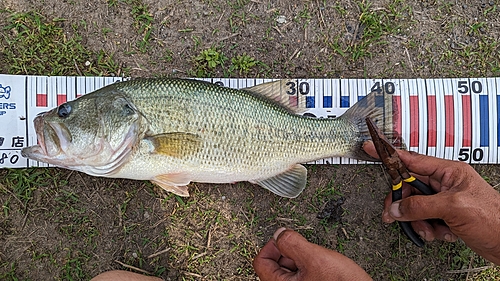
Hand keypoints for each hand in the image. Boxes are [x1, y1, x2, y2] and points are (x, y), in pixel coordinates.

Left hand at [253, 228, 371, 280]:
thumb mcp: (315, 257)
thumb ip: (292, 242)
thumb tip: (279, 233)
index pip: (261, 261)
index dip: (273, 245)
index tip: (287, 241)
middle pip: (274, 264)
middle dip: (289, 253)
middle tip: (307, 252)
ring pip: (289, 269)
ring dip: (301, 259)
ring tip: (318, 262)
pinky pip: (301, 274)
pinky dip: (309, 266)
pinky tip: (323, 268)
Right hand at [364, 142, 499, 264]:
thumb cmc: (493, 218)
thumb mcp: (453, 207)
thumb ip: (420, 206)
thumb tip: (397, 208)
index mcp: (448, 171)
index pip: (411, 159)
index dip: (389, 155)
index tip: (371, 147)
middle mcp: (444, 184)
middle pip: (408, 187)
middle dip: (403, 204)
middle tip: (395, 214)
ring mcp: (444, 200)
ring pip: (413, 206)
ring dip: (417, 221)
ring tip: (430, 229)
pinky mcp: (444, 216)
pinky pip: (422, 219)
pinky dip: (427, 229)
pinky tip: (440, 233)